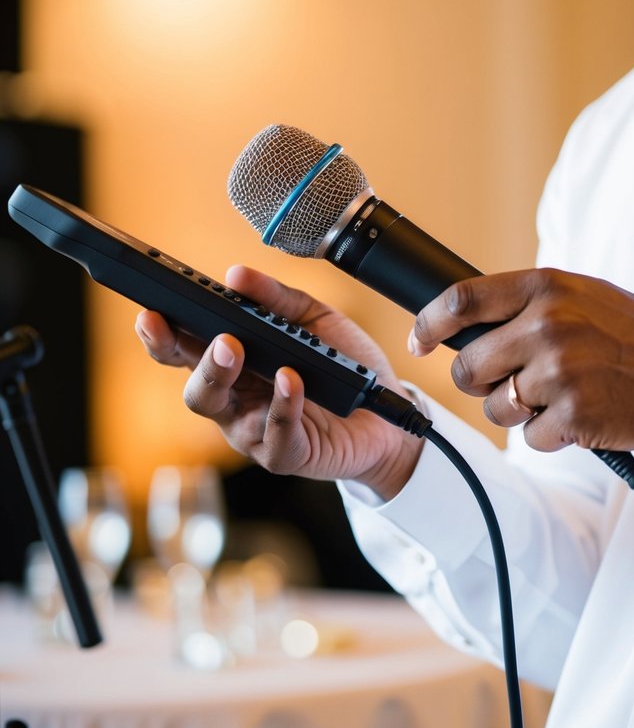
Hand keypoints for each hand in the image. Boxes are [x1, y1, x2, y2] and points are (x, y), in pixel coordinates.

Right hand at [135, 265, 422, 499]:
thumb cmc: (342, 366)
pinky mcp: (284, 453)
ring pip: (216, 407)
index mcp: (234, 363)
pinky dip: (281, 403)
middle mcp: (234, 397)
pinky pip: (274, 431)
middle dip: (182, 352)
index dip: (162, 332)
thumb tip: (236, 274)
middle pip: (190, 380)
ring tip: (235, 346)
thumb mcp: (313, 320)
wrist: (388, 413)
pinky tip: (290, 379)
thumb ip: (276, 298)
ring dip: (219, 374)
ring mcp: (252, 429)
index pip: (184, 347)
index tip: (150, 310)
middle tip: (203, 328)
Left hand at [409, 268, 633, 453]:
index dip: (429, 323)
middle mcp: (548, 325)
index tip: (419, 340)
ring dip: (517, 412)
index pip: (462, 299)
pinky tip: (580, 416)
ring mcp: (560, 371)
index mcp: (547, 287)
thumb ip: (533, 304)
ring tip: (557, 398)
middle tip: (506, 383)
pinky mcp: (573, 415)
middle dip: (480, 382)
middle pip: (469, 366)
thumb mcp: (587, 296)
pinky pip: (530, 437)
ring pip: (496, 407)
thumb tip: (469, 326)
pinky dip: (549, 435)